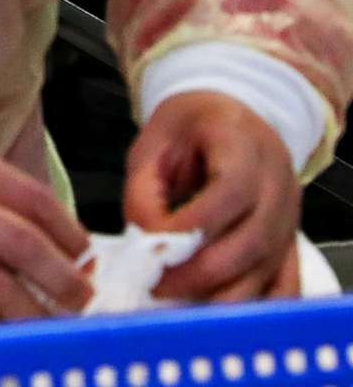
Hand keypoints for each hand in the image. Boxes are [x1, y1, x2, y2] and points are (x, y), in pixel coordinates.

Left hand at [125, 93, 301, 302]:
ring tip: (177, 303)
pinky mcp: (289, 246)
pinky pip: (285, 286)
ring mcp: (289, 221)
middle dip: (199, 272)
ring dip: (222, 297)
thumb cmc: (190, 128)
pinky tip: (218, 314)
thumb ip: (143, 188)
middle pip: (251, 243)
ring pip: (268, 273)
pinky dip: (255, 307)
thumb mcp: (154, 140)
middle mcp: (278, 188)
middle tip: (156, 286)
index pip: (230, 194)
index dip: (191, 226)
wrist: (234, 119)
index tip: (152, 246)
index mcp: (245, 148)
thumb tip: (143, 240)